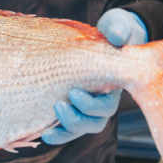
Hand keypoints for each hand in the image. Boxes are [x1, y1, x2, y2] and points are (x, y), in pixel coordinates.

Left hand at [42, 9, 146, 145]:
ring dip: (65, 129)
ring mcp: (88, 105)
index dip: (92, 106)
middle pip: (94, 122)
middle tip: (58, 105)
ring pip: (81, 127)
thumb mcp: (118, 28)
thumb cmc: (114, 33)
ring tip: (47, 127)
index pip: (107, 107)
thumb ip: (119, 31)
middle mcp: (103, 100)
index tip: (73, 92)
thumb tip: (116, 36)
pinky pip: (68, 126)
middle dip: (76, 119)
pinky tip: (44, 134)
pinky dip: (57, 133)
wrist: (105, 37)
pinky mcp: (74, 105)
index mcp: (113, 86)